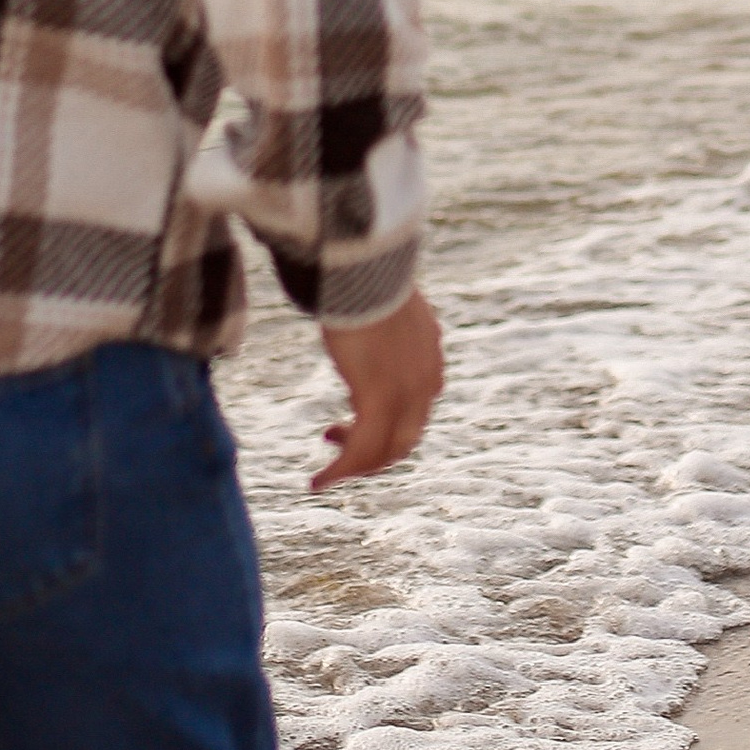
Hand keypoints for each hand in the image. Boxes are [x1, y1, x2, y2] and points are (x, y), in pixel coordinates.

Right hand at [310, 289, 443, 489]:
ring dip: (356, 467)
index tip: (354, 422)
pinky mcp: (380, 398)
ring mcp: (407, 392)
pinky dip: (341, 471)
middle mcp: (427, 381)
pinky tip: (318, 482)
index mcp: (431, 358)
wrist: (365, 266)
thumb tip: (360, 318)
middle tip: (339, 447)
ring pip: (386, 451)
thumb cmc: (364, 278)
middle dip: (374, 453)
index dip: (389, 427)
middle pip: (405, 438)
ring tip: (326, 476)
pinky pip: (362, 450)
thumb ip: (381, 326)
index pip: (417, 409)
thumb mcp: (381, 306)